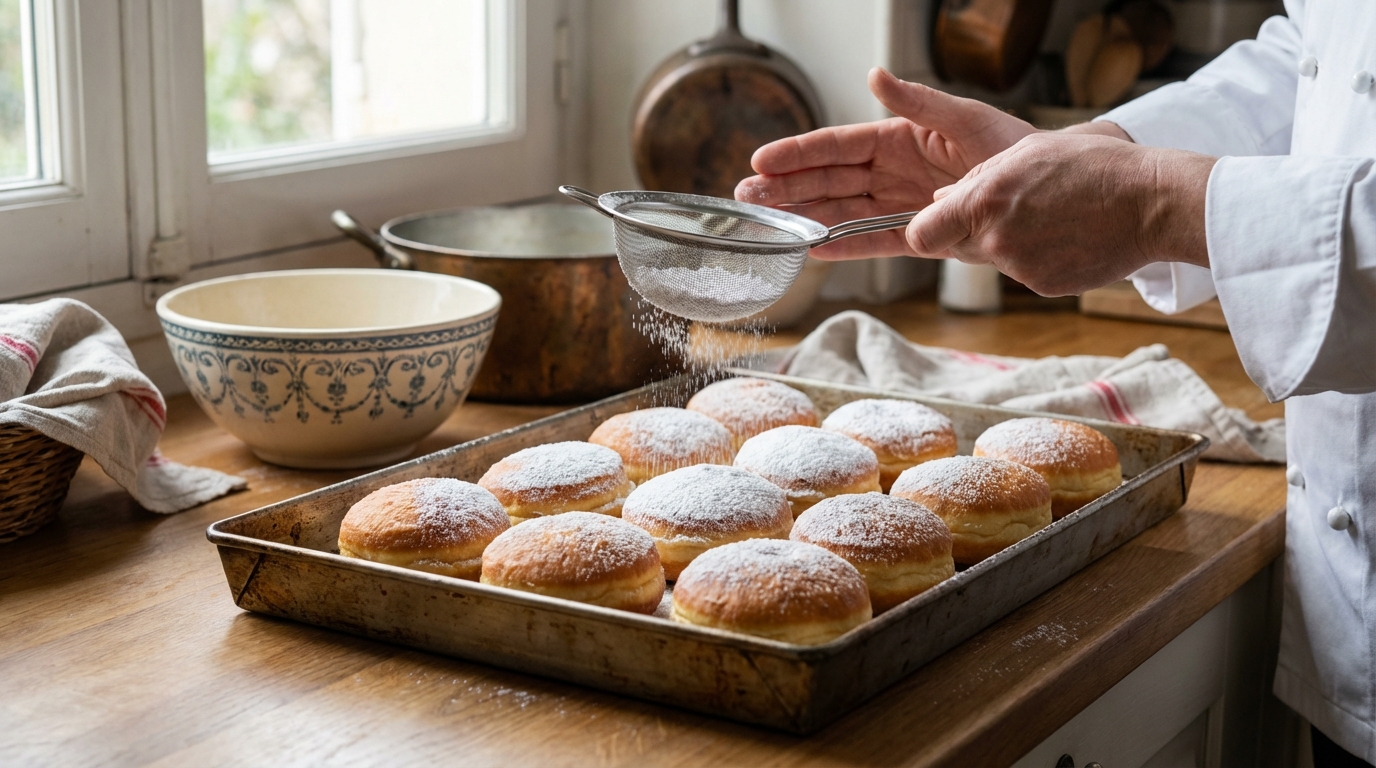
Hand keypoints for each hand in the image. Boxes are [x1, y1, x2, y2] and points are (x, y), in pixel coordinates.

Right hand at [735, 68, 1036, 258]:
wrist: (1045, 193)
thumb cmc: (1013, 148)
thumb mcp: (965, 118)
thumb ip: (917, 102)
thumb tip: (875, 75)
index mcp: (900, 138)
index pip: (839, 146)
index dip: (799, 154)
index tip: (763, 159)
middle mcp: (893, 172)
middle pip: (829, 181)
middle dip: (787, 188)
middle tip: (747, 196)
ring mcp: (901, 206)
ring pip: (842, 212)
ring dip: (804, 218)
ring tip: (766, 224)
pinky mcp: (917, 237)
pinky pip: (873, 243)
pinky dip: (845, 248)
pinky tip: (813, 250)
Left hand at [908, 133, 1215, 294]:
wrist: (1151, 202)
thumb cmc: (1093, 165)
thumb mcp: (1029, 151)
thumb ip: (977, 178)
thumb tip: (940, 198)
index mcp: (984, 200)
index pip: (921, 234)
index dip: (925, 229)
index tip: (935, 224)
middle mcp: (995, 239)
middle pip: (956, 247)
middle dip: (970, 231)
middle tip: (1012, 209)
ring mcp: (1020, 268)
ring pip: (993, 259)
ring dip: (1008, 242)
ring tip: (1051, 216)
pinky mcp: (1043, 287)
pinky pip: (1024, 274)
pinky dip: (1038, 259)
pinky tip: (1067, 236)